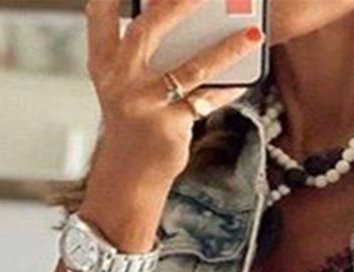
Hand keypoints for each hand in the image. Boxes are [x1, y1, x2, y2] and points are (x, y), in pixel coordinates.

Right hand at [85, 0, 263, 183]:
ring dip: (226, 49)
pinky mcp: (170, 127)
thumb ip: (143, 51)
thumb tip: (185, 18)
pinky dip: (227, 88)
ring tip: (254, 31)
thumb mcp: (124, 83)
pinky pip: (206, 101)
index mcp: (103, 62)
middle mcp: (119, 79)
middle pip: (148, 30)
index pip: (100, 13)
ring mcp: (145, 104)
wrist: (130, 173)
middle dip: (177, 3)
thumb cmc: (132, 120)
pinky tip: (246, 76)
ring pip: (191, 68)